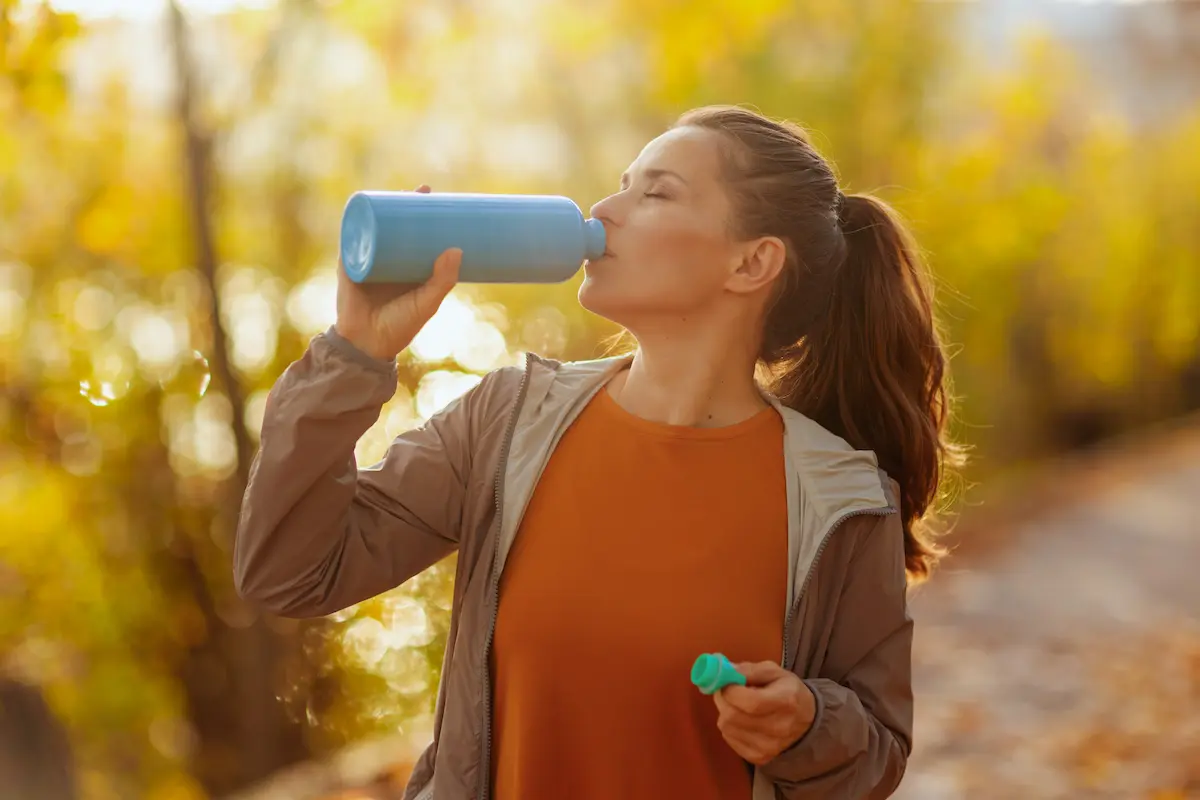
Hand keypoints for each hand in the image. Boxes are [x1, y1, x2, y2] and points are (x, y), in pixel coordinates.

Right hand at [335, 184, 460, 360]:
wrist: (367, 345)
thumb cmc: (400, 326)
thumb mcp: (427, 302)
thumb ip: (443, 280)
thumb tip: (456, 249)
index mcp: (407, 269)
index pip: (418, 236)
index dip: (427, 219)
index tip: (441, 202)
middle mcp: (387, 261)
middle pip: (396, 226)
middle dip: (406, 205)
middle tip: (423, 191)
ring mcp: (367, 260)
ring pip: (374, 227)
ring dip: (382, 207)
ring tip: (397, 192)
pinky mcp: (348, 263)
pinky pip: (351, 237)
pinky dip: (356, 221)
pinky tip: (364, 204)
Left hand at [713, 661, 815, 765]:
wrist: (807, 719)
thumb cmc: (788, 691)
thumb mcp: (773, 671)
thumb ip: (748, 670)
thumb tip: (725, 672)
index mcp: (786, 701)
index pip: (750, 702)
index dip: (730, 690)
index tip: (726, 681)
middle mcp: (779, 728)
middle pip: (733, 717)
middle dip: (722, 700)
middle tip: (725, 691)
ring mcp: (769, 747)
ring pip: (727, 728)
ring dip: (725, 713)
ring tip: (736, 705)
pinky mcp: (760, 757)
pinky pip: (729, 739)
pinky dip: (729, 727)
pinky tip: (741, 720)